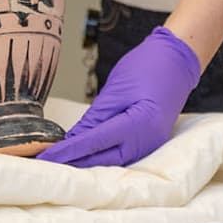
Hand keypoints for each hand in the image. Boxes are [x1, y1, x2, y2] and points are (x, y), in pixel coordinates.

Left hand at [37, 26, 200, 167]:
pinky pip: (121, 153)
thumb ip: (96, 115)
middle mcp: (147, 140)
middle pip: (104, 159)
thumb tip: (73, 138)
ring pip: (112, 160)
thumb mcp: (117, 87)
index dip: (68, 151)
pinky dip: (101, 154)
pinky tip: (85, 155)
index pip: (95, 142)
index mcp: (139, 125)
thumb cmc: (150, 65)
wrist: (178, 57)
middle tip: (45, 164)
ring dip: (86, 161)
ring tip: (60, 162)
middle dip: (74, 163)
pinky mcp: (148, 139)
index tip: (45, 158)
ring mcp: (150, 143)